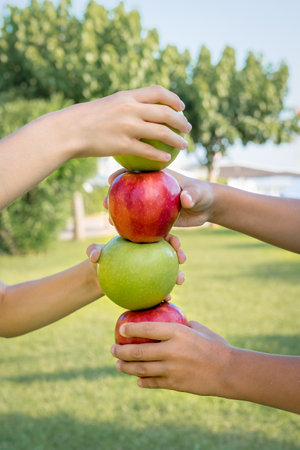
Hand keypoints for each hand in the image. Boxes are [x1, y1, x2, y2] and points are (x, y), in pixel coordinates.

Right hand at [64, 85, 190, 160]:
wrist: (69, 130)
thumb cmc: (86, 120)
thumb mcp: (107, 105)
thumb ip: (125, 106)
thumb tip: (140, 111)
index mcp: (127, 96)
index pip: (158, 92)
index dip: (174, 98)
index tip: (181, 107)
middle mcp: (130, 108)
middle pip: (165, 112)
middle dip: (181, 120)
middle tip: (187, 128)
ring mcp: (127, 126)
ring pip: (161, 132)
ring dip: (177, 139)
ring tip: (184, 145)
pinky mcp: (122, 144)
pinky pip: (148, 151)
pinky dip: (160, 155)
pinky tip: (167, 160)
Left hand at [86, 233, 185, 285]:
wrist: (101, 277)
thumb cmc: (100, 260)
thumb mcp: (95, 253)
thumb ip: (93, 250)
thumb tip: (95, 255)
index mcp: (143, 241)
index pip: (160, 236)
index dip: (171, 238)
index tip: (175, 243)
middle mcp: (151, 254)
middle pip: (169, 252)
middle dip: (180, 254)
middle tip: (182, 259)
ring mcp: (152, 269)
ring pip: (169, 271)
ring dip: (178, 274)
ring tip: (180, 280)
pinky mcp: (150, 284)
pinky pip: (159, 289)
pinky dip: (163, 293)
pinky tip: (166, 299)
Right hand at [104, 168, 215, 227]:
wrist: (207, 208)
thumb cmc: (203, 194)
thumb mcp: (198, 193)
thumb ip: (192, 195)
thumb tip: (185, 199)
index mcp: (157, 177)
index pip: (136, 172)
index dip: (121, 174)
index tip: (110, 181)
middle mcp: (150, 190)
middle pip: (127, 191)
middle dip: (114, 196)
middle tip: (106, 205)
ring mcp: (151, 204)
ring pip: (131, 208)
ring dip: (119, 214)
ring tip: (110, 222)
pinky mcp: (155, 218)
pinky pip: (142, 223)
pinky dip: (134, 229)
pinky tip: (126, 236)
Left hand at [110, 320, 230, 395]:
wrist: (229, 371)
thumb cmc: (215, 345)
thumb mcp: (199, 329)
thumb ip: (181, 326)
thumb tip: (168, 321)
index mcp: (178, 333)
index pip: (147, 329)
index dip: (131, 329)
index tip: (121, 329)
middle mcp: (171, 351)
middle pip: (139, 352)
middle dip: (121, 351)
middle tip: (113, 349)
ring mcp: (172, 369)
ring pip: (142, 370)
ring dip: (126, 367)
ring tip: (118, 365)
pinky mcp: (175, 384)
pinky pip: (153, 383)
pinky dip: (143, 381)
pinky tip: (137, 380)